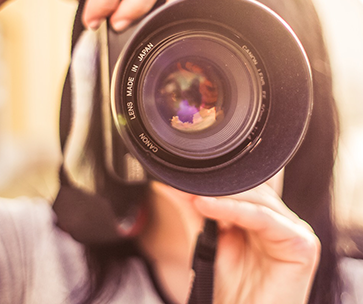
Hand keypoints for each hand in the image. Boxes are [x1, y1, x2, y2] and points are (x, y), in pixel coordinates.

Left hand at [193, 184, 319, 303]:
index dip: (214, 182)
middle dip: (216, 187)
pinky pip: (262, 217)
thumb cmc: (229, 291)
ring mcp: (297, 232)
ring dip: (221, 195)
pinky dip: (232, 209)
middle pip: (250, 191)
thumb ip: (194, 210)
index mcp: (268, 219)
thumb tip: (168, 183)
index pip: (243, 188)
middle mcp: (284, 222)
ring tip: (192, 195)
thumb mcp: (207, 240)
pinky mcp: (302, 245)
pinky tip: (205, 204)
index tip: (181, 178)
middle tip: (183, 183)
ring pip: (255, 200)